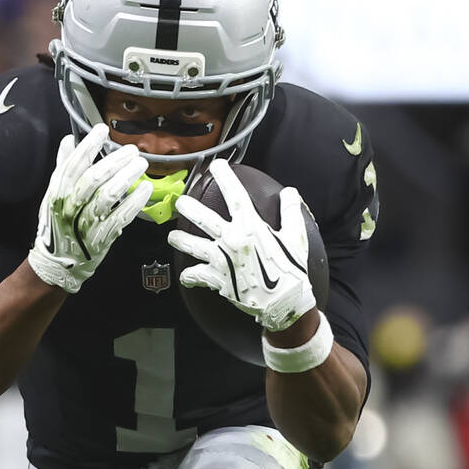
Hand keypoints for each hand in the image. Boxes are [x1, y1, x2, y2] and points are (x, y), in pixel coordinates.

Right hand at [27, 124, 152, 293]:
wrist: (57, 263)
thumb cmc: (56, 225)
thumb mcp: (53, 194)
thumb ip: (63, 167)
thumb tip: (69, 140)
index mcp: (58, 193)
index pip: (73, 165)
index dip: (88, 146)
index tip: (102, 130)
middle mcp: (70, 207)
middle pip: (93, 178)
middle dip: (114, 161)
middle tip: (131, 150)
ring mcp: (86, 223)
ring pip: (108, 196)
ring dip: (127, 177)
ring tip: (141, 164)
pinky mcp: (102, 237)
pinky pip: (121, 217)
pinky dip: (134, 202)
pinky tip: (145, 188)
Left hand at [169, 159, 314, 332]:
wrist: (283, 303)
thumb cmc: (291, 270)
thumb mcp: (296, 238)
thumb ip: (291, 212)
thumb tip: (289, 192)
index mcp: (250, 226)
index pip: (234, 195)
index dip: (225, 177)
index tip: (216, 165)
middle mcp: (231, 239)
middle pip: (202, 218)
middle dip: (188, 207)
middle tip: (180, 202)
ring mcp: (221, 260)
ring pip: (191, 245)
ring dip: (179, 240)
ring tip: (172, 236)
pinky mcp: (217, 279)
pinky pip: (196, 275)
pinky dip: (189, 276)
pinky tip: (186, 275)